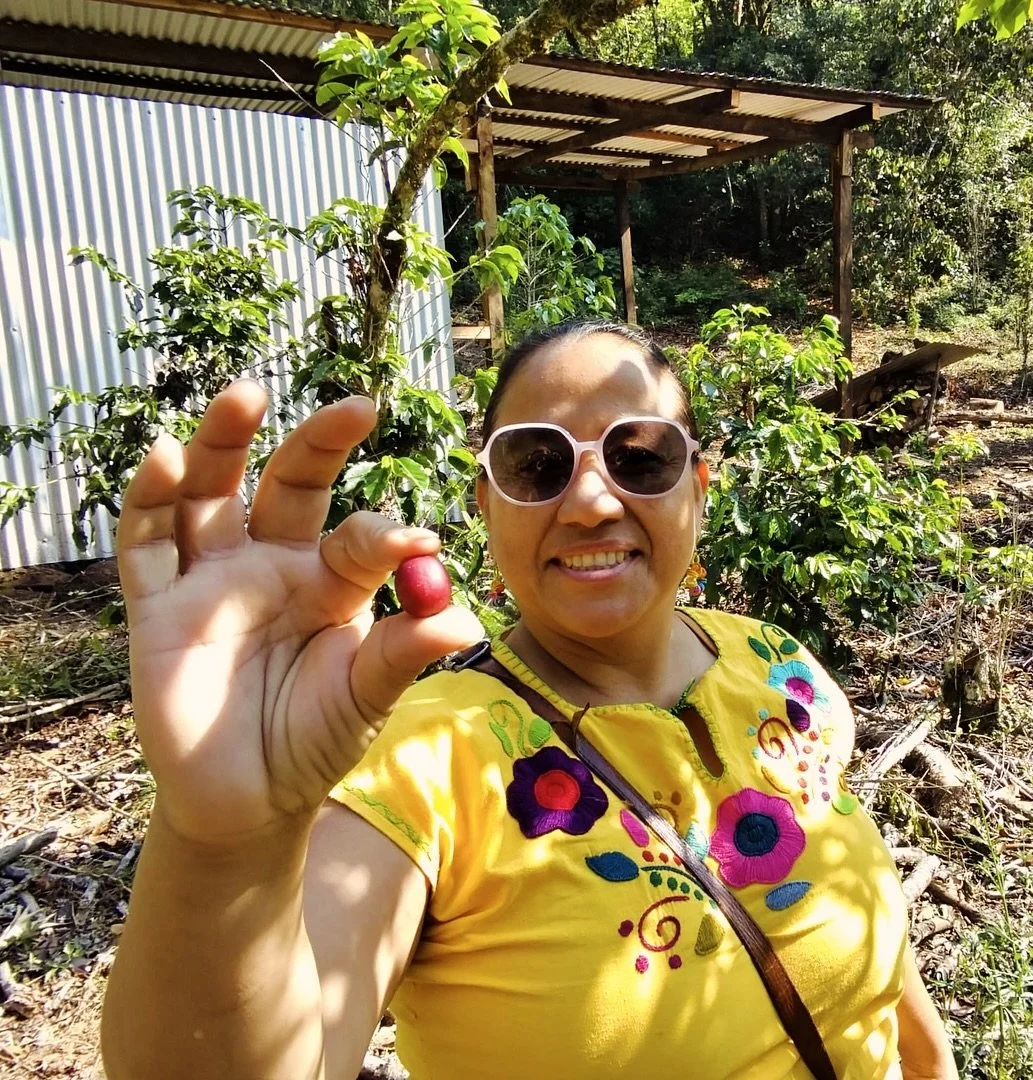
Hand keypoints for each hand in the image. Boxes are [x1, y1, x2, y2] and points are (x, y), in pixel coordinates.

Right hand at [118, 380, 483, 843]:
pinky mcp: (158, 607)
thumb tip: (464, 619)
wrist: (248, 799)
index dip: (384, 534)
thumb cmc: (316, 737)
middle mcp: (272, 566)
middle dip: (316, 444)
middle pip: (289, 485)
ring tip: (245, 395)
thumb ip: (405, 653)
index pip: (358, 535)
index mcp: (331, 580)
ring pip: (211, 494)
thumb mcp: (367, 695)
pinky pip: (147, 545)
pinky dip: (151, 500)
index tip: (414, 540)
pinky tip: (166, 457)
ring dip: (223, 443)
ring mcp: (213, 581)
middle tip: (355, 408)